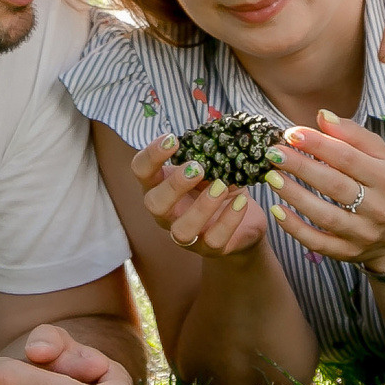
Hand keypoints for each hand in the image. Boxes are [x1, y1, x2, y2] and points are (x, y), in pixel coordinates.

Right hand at [130, 134, 271, 257]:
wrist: (243, 221)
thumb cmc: (218, 187)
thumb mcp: (210, 168)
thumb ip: (206, 155)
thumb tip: (216, 135)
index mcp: (160, 187)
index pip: (141, 171)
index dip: (151, 155)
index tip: (172, 139)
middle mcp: (167, 213)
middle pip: (154, 204)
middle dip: (174, 185)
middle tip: (196, 167)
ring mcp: (187, 235)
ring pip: (182, 230)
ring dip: (202, 207)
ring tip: (221, 186)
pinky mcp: (210, 249)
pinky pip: (215, 240)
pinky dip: (229, 220)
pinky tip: (241, 201)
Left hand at [263, 111, 384, 276]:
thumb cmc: (384, 186)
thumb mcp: (380, 157)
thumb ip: (353, 134)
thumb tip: (322, 116)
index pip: (348, 158)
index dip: (318, 144)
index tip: (292, 133)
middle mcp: (377, 208)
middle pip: (334, 184)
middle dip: (301, 166)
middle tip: (274, 153)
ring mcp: (363, 233)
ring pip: (324, 215)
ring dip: (294, 195)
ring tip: (272, 177)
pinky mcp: (348, 252)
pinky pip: (318, 243)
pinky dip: (295, 228)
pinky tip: (277, 210)